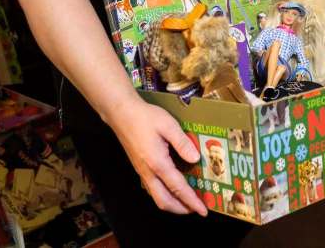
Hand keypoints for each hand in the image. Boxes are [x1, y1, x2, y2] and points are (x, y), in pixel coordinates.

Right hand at [105, 98, 206, 215]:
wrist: (121, 113)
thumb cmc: (145, 117)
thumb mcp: (168, 125)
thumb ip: (183, 143)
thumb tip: (196, 159)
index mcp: (158, 163)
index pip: (178, 188)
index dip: (192, 201)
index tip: (203, 211)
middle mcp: (148, 172)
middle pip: (164, 201)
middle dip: (181, 209)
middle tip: (196, 209)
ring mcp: (142, 171)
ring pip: (156, 197)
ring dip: (172, 204)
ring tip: (186, 202)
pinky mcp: (139, 167)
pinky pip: (152, 189)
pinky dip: (164, 195)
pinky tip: (170, 188)